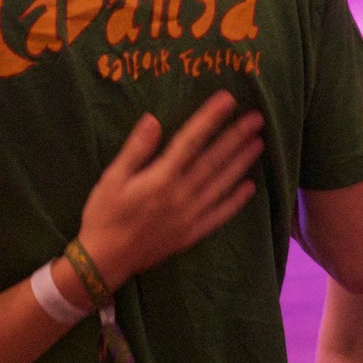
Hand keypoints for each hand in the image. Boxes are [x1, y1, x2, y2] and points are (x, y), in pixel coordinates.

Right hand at [76, 91, 263, 291]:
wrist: (104, 262)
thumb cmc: (104, 215)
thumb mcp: (112, 178)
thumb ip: (136, 149)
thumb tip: (153, 119)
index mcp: (161, 178)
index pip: (191, 141)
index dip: (210, 119)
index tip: (227, 100)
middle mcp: (182, 195)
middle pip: (214, 160)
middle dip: (236, 136)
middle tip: (257, 118)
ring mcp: (190, 216)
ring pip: (222, 184)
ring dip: (241, 162)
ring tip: (258, 143)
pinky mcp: (193, 234)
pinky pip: (220, 214)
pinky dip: (236, 201)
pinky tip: (250, 187)